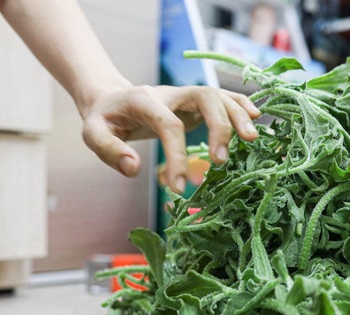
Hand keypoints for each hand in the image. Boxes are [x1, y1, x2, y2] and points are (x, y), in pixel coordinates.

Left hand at [80, 85, 260, 191]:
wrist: (112, 99)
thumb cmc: (106, 120)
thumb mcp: (93, 134)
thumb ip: (110, 150)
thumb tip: (134, 168)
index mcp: (144, 100)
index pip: (168, 124)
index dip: (176, 154)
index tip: (178, 187)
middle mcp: (171, 92)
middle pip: (205, 98)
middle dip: (219, 126)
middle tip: (222, 160)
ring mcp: (187, 95)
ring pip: (220, 95)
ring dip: (238, 115)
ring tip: (251, 140)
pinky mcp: (197, 102)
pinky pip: (225, 98)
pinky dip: (242, 106)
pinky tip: (257, 118)